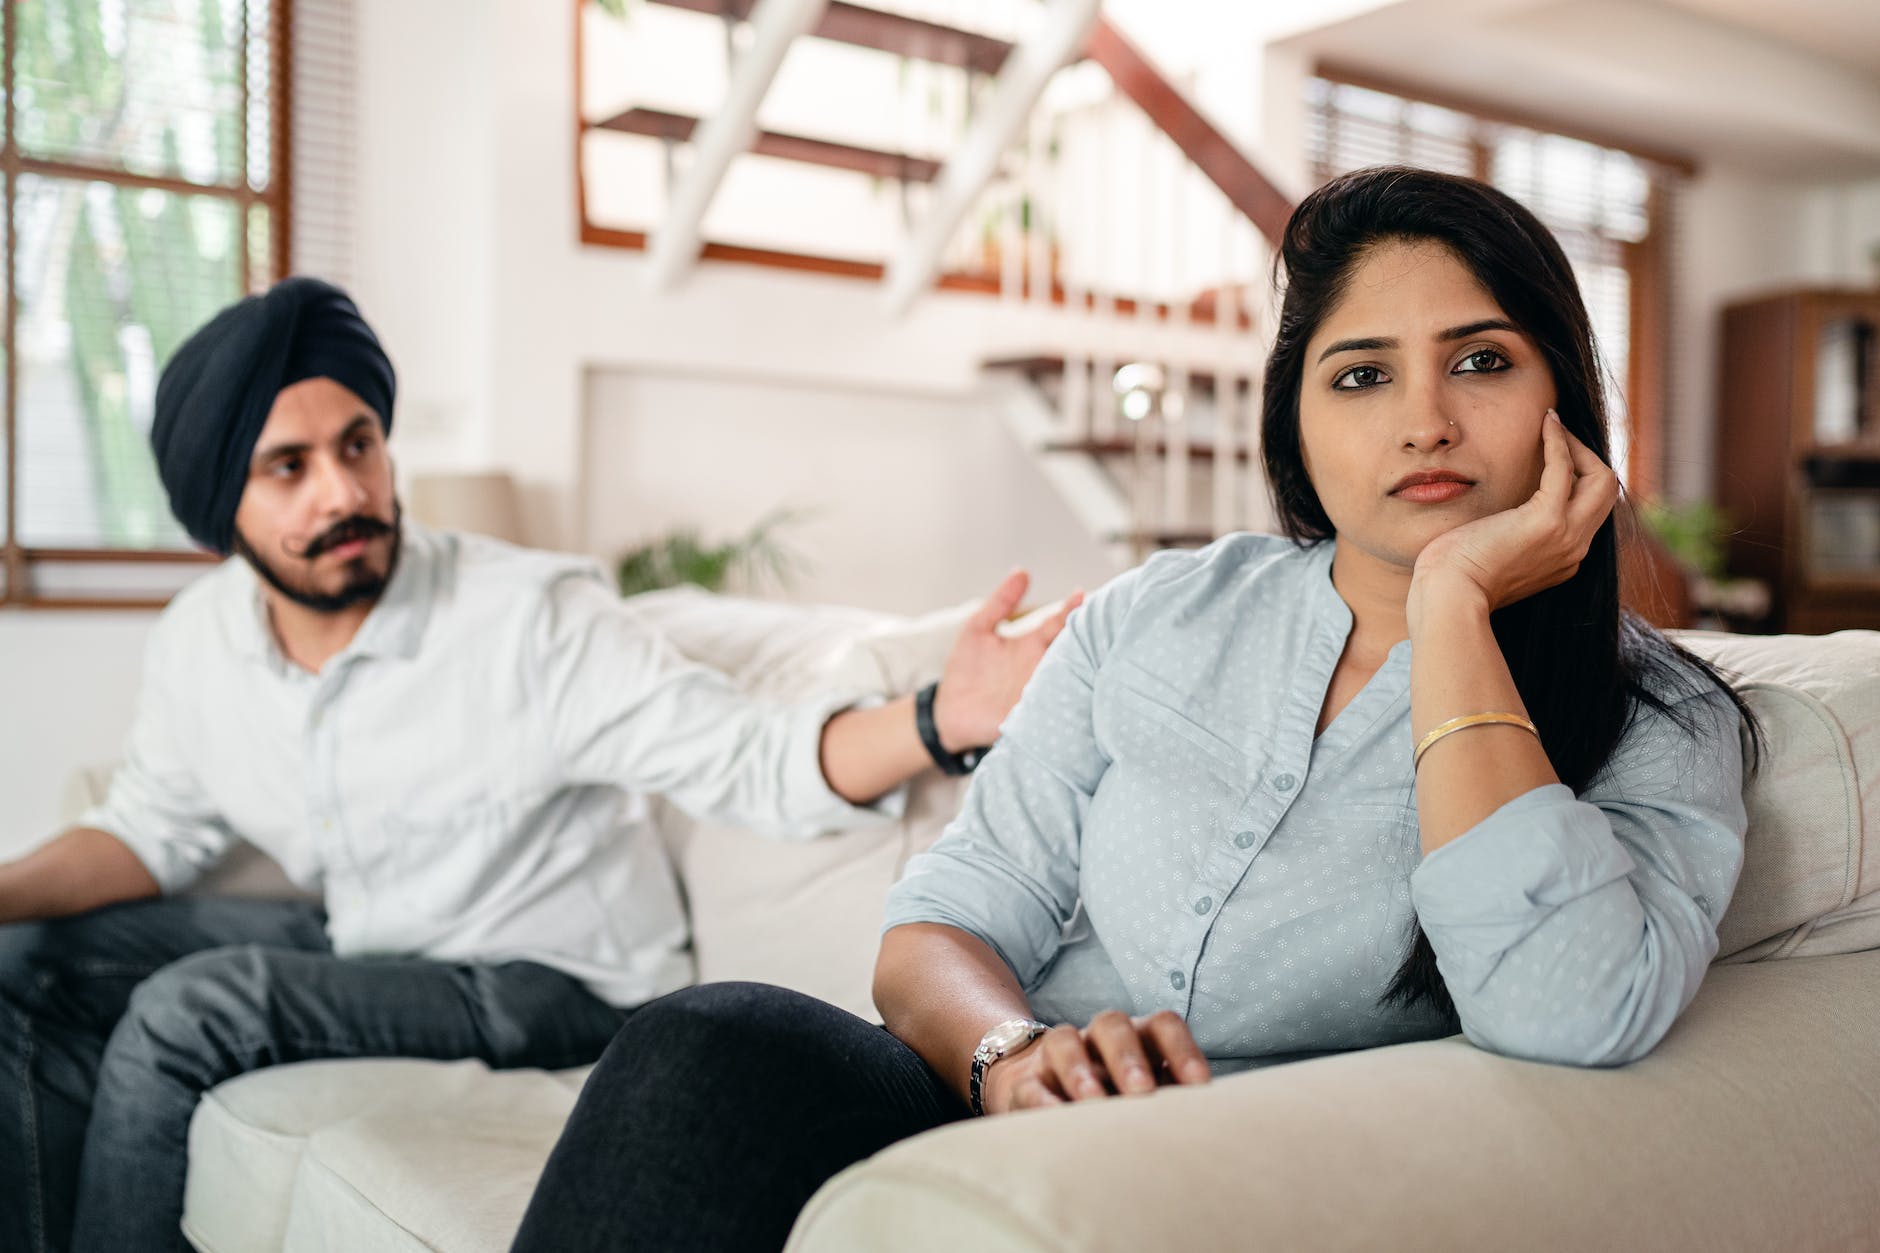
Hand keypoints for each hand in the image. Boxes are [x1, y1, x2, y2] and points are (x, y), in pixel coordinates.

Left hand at [932, 570, 1083, 752]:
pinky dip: (1066, 699)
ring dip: (1084, 668)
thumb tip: (1022, 571)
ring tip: (1101, 653)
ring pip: (1071, 677)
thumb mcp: (977, 629)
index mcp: (1032, 645)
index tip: (1083, 594)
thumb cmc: (966, 670)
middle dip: (1090, 638)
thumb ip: (1000, 602)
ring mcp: (1041, 691)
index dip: (1071, 609)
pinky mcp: (1034, 714)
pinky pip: (1055, 706)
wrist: (949, 713)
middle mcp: (1042, 667)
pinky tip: (1078, 690)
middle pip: (1073, 650)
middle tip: (1106, 623)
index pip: (1058, 623)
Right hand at [982, 1010, 1210, 1114]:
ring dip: (1081, 1071)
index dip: (1183, 1049)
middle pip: (1113, 1024)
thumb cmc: (1117, 1102)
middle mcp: (1098, 1038)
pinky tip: (1055, 1119)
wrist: (1044, 1097)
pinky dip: (1042, 1100)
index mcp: (1139, 1038)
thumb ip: (1174, 1103)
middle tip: (1143, 1093)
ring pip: (1065, 1041)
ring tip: (1095, 1103)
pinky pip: (1030, 1084)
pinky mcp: (1025, 1082)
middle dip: (1129, 1056)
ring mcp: (1058, 1055)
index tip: (1200, 1086)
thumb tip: (1219, 1125)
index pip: (1163, 1025)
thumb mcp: (1149, 1098)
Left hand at [1408, 409, 1619, 628]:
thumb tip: (1494, 520)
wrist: (1449, 596)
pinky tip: (1546, 423)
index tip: (1554, 456)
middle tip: (1559, 438)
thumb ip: (1507, 538)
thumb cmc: (1455, 578)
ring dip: (1579, 449)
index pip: (1589, 511)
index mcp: (1562, 559)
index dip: (1578, 479)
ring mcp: (1565, 537)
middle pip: (1605, 494)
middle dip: (1588, 460)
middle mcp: (1574, 550)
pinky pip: (1564, 469)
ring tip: (1553, 427)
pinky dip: (1559, 441)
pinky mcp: (1547, 521)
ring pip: (1601, 481)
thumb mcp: (1493, 556)